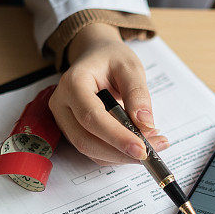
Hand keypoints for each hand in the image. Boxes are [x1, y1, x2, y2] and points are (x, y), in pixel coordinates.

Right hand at [49, 23, 168, 164]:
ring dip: (121, 156)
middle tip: (152, 152)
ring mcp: (64, 120)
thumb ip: (138, 94)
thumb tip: (145, 124)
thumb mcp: (130, 67)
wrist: (96, 57)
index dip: (117, 137)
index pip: (92, 117)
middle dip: (121, 151)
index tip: (142, 149)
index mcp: (73, 83)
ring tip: (151, 146)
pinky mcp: (72, 131)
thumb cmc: (111, 59)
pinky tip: (137, 144)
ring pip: (89, 150)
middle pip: (86, 140)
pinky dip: (116, 154)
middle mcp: (62, 104)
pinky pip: (93, 150)